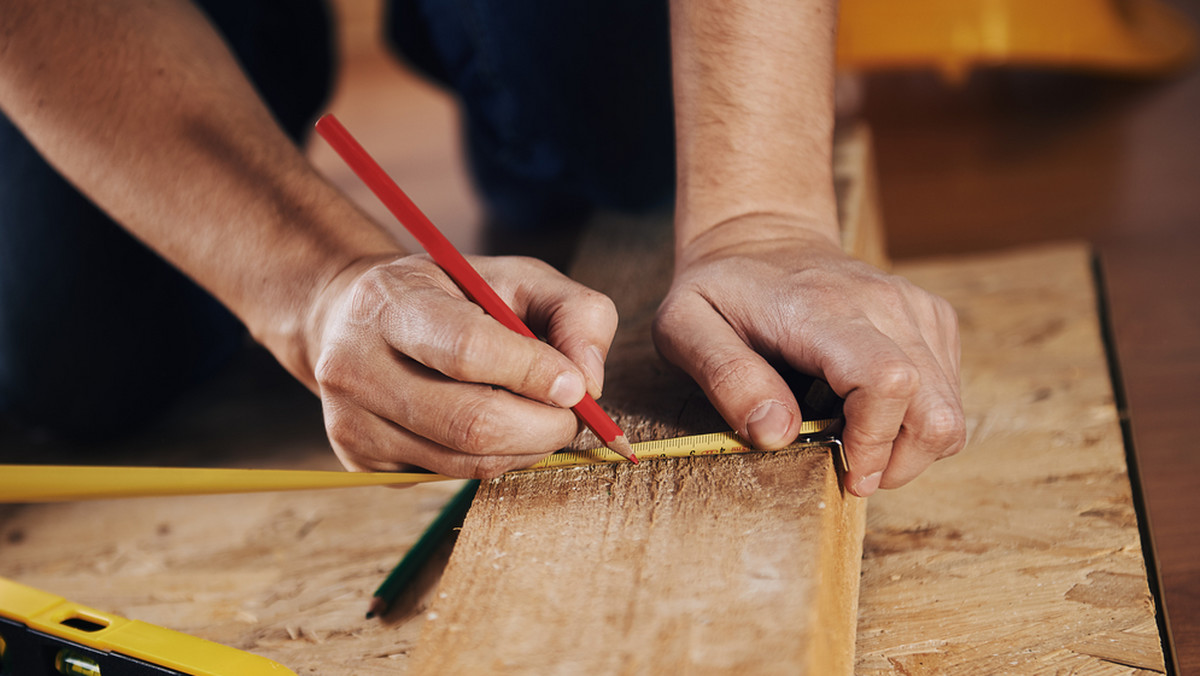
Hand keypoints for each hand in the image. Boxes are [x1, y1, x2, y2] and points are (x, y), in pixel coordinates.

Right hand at [306, 254, 617, 476]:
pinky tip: (494, 427)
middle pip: (471, 422)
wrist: (354, 320)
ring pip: (468, 462)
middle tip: (574, 414)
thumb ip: (573, 312)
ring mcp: (352, 422)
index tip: (578, 385)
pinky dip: (494, 459)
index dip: (533, 373)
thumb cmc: (451, 296)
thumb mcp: (516, 277)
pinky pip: (451, 476)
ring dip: (527, 448)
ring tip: (539, 417)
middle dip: (544, 426)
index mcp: (391, 303)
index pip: (467, 349)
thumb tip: (589, 384)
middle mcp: (356, 366)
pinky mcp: (359, 462)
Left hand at [653, 217, 964, 495]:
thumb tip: (776, 434)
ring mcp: (914, 308)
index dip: (874, 442)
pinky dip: (918, 419)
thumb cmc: (720, 289)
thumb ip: (725, 378)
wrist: (760, 237)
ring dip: (909, 447)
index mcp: (822, 310)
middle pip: (935, 409)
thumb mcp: (685, 327)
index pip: (887, 382)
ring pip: (949, 410)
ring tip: (857, 442)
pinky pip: (949, 392)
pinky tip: (870, 412)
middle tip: (852, 472)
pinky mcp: (930, 318)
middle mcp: (883, 304)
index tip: (845, 470)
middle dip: (899, 462)